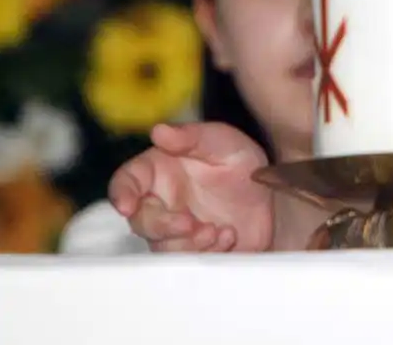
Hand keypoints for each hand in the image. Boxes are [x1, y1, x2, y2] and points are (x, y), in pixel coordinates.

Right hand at [108, 122, 272, 252]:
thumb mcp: (221, 140)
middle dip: (162, 226)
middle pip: (142, 222)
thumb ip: (191, 136)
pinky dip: (208, 253)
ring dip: (187, 244)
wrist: (271, 189)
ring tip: (217, 231)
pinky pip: (191, 262)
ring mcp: (176, 231)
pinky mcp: (196, 250)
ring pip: (164, 248)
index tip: (127, 205)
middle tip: (190, 223)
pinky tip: (229, 237)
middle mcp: (161, 204)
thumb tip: (159, 131)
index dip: (121, 193)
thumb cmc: (238, 159)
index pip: (126, 181)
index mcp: (158, 172)